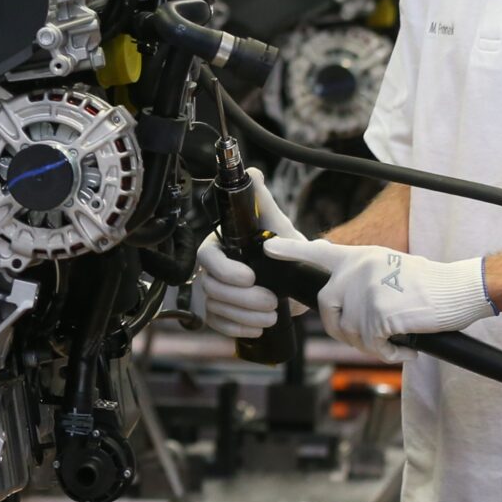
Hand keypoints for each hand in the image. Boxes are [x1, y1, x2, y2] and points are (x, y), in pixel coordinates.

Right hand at [189, 169, 303, 337]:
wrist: (295, 278)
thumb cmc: (282, 248)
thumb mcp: (276, 225)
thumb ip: (263, 202)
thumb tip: (252, 172)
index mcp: (219, 246)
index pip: (206, 258)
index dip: (225, 270)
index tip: (250, 277)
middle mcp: (211, 270)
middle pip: (211, 287)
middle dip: (242, 299)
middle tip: (272, 301)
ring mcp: (214, 293)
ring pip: (216, 308)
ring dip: (246, 316)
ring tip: (272, 315)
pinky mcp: (220, 314)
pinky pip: (219, 326)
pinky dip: (239, 329)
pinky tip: (259, 328)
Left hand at [259, 234, 491, 359]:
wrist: (461, 288)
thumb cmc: (431, 285)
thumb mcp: (391, 268)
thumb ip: (362, 278)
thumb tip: (342, 300)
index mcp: (360, 258)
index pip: (319, 252)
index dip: (292, 251)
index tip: (269, 249)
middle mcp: (357, 271)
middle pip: (326, 307)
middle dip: (342, 329)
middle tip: (370, 339)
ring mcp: (365, 291)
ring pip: (351, 331)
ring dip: (372, 345)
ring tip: (398, 341)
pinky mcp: (378, 313)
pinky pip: (372, 345)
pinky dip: (389, 353)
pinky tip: (407, 349)